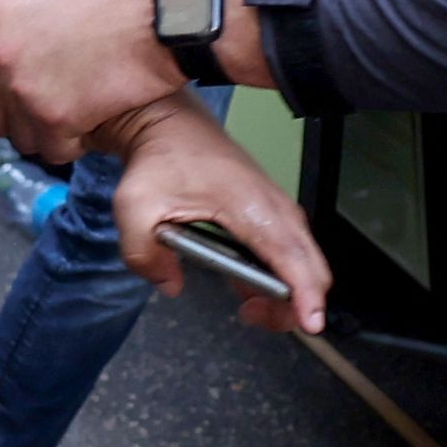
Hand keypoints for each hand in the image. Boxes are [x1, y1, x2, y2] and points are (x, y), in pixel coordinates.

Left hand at [0, 0, 202, 166]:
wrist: (163, 17)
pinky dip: (77, 142)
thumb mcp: (46, 1)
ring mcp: (23, 89)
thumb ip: (12, 33)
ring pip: (22, 140)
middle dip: (22, 119)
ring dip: (51, 132)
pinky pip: (54, 151)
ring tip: (85, 100)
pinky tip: (98, 112)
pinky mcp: (54, 118)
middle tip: (61, 101)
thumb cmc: (116, 4)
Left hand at [104, 91, 329, 333]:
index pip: (295, 258)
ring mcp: (277, 209)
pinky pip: (291, 254)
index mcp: (251, 206)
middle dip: (292, 305)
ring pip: (305, 264)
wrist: (171, 123)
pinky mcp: (271, 213)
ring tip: (247, 307)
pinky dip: (281, 278)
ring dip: (286, 294)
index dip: (306, 296)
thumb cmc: (161, 157)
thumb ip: (144, 256)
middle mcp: (275, 208)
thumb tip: (169, 285)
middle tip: (251, 315)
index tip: (309, 323)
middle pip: (311, 269)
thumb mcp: (135, 207)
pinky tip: (248, 290)